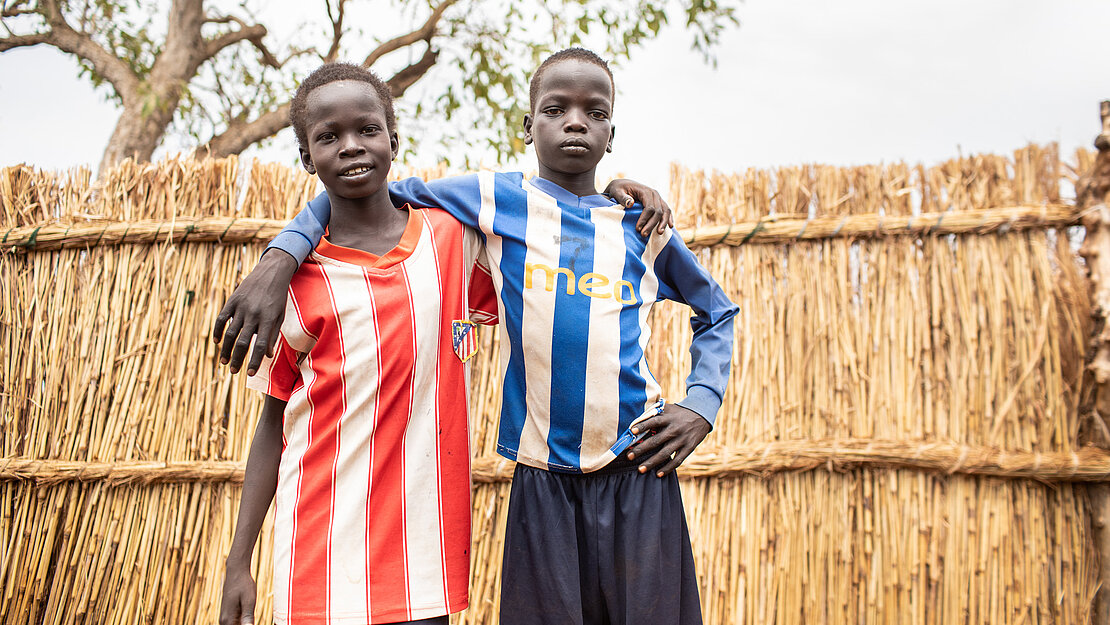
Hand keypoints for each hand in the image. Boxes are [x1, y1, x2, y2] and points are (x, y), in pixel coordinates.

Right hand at [213, 249, 296, 374]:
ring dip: (226, 349)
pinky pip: (222, 318)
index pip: (260, 345)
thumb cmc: (278, 297)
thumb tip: (267, 355)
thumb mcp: (280, 316)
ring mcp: (242, 307)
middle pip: (243, 342)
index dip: (254, 361)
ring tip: (224, 361)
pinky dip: (217, 331)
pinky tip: (216, 341)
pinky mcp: (232, 300)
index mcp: (268, 320)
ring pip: (230, 333)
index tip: (249, 374)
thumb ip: (273, 335)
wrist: (272, 273)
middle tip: (233, 371)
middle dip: (238, 359)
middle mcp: (254, 314)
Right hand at [219, 562, 256, 624]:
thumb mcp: (249, 601)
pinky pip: (236, 623)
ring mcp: (225, 618)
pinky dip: (244, 622)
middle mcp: (224, 621)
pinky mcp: (229, 615)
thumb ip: (248, 617)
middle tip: (251, 615)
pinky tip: (249, 615)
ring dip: (245, 623)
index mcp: (228, 620)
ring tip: (249, 613)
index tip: (251, 621)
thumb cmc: (243, 584)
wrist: (236, 572)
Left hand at [604, 178, 674, 235]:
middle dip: (652, 224)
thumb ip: (622, 198)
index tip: (638, 228)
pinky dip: (669, 218)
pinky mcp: (659, 202)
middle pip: (658, 211)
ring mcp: (658, 198)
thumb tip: (630, 203)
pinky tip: (670, 226)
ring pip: (665, 211)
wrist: (623, 184)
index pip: (649, 207)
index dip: (644, 219)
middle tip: (643, 235)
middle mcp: (654, 194)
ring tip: (659, 233)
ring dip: (663, 223)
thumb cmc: (618, 189)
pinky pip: (667, 210)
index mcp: (645, 191)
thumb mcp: (617, 191)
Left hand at [624, 404, 710, 476]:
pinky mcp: (688, 448)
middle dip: (641, 449)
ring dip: (652, 462)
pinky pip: (677, 460)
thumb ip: (655, 411)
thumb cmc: (679, 413)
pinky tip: (658, 474)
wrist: (702, 415)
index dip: (643, 425)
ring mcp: (682, 440)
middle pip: (656, 440)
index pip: (654, 421)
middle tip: (629, 456)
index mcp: (668, 418)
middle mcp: (674, 429)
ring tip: (640, 469)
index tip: (632, 431)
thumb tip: (636, 413)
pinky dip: (668, 468)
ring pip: (665, 453)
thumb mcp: (669, 408)